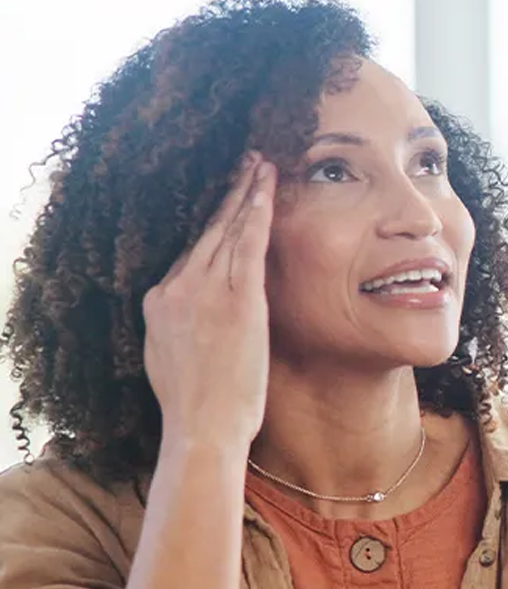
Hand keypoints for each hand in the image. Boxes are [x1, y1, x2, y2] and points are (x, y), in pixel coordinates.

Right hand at [142, 153, 273, 451]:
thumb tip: (190, 317)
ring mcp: (205, 291)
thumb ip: (179, 327)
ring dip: (246, 192)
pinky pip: (248, 244)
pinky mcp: (236, 299)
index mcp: (159, 301)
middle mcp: (177, 288)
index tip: (222, 200)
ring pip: (228, 229)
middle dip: (227, 193)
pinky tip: (267, 189)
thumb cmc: (197, 406)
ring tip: (261, 164)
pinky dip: (258, 212)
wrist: (202, 426)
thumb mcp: (170, 357)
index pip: (189, 253)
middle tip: (244, 162)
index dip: (210, 224)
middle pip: (206, 230)